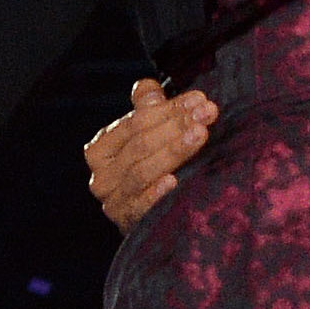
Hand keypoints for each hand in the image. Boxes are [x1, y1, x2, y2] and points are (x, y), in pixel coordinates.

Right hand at [85, 79, 213, 231]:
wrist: (147, 219)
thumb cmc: (149, 169)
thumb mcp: (146, 136)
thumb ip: (145, 109)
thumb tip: (148, 87)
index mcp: (102, 148)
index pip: (135, 121)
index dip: (168, 109)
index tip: (200, 100)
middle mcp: (101, 174)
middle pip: (140, 144)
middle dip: (176, 126)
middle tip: (207, 113)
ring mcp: (112, 200)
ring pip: (141, 171)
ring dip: (173, 151)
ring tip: (200, 134)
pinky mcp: (126, 221)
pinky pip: (140, 206)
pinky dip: (155, 193)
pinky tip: (175, 181)